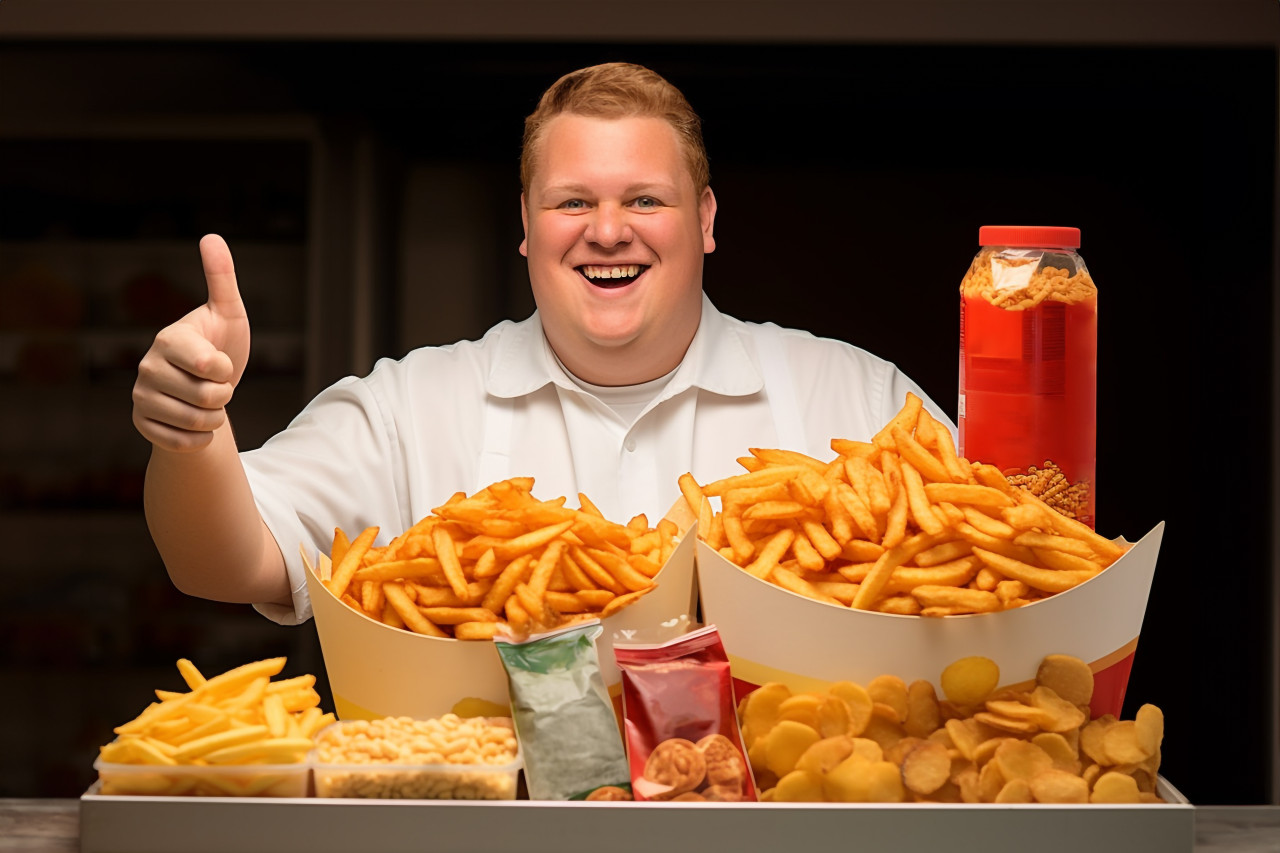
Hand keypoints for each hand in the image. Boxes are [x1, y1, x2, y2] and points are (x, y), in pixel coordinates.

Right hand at [132, 234, 251, 451]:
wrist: (207, 389)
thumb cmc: (221, 345)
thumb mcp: (228, 313)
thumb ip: (221, 278)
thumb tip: (211, 236)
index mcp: (170, 338)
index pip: (210, 366)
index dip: (226, 370)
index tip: (221, 362)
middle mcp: (147, 365)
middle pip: (208, 397)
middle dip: (224, 396)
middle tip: (216, 386)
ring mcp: (141, 396)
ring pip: (197, 422)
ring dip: (215, 418)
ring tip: (207, 403)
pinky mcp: (142, 423)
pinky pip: (182, 442)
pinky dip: (201, 439)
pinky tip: (197, 424)